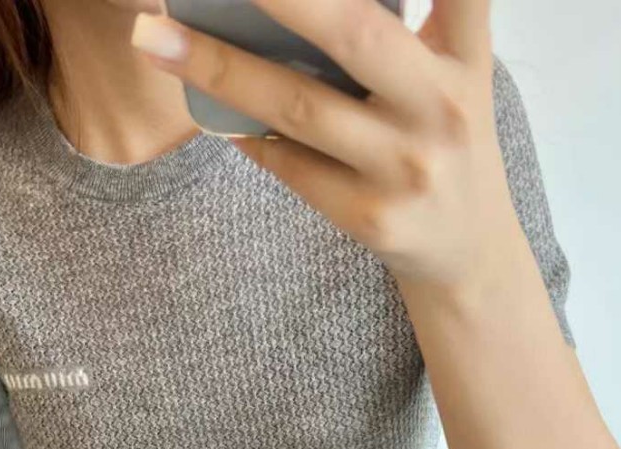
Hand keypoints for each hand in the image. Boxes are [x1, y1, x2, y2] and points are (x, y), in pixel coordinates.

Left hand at [131, 0, 520, 290]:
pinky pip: (289, 165)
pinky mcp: (371, 218)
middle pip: (352, 34)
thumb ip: (413, 17)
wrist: (466, 251)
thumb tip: (284, 8)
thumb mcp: (455, 68)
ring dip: (219, 68)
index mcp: (462, 57)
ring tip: (154, 40)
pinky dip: (247, 132)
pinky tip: (209, 106)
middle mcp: (442, 108)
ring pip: (299, 107)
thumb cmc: (441, 137)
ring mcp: (405, 169)